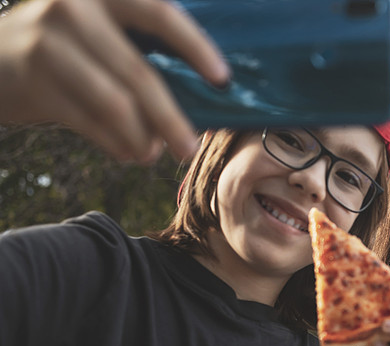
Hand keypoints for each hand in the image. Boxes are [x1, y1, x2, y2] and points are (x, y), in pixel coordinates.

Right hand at [0, 0, 229, 161]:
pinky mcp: (33, 84)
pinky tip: (129, 153)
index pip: (160, 13)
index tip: (223, 79)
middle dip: (171, 118)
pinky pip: (90, 124)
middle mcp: (72, 8)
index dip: (196, 47)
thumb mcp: (97, 26)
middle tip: (189, 147)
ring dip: (142, 138)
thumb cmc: (63, 44)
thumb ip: (140, 46)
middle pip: (139, 73)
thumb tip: (202, 92)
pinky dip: (116, 144)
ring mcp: (47, 45)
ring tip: (154, 154)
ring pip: (115, 105)